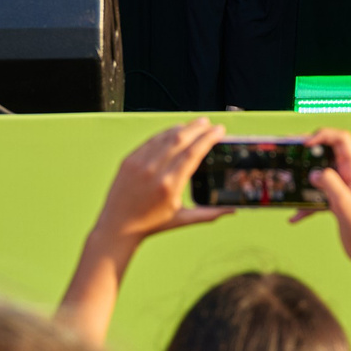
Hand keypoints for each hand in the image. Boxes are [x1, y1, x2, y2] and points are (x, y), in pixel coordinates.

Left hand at [90, 118, 234, 248]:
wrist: (117, 226)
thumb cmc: (151, 224)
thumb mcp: (182, 220)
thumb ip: (209, 213)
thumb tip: (233, 210)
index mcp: (170, 186)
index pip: (194, 153)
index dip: (208, 138)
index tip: (220, 130)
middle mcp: (154, 172)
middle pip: (180, 139)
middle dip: (198, 128)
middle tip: (210, 123)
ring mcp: (139, 164)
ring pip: (165, 136)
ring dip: (183, 128)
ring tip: (196, 124)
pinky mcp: (128, 161)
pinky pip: (150, 141)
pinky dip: (165, 133)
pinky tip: (175, 131)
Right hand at [297, 128, 350, 261]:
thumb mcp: (344, 202)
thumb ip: (329, 183)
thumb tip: (314, 173)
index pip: (342, 140)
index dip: (323, 135)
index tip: (305, 144)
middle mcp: (349, 175)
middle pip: (328, 154)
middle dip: (309, 153)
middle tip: (290, 153)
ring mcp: (342, 188)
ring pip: (320, 175)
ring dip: (304, 179)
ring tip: (288, 179)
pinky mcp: (336, 202)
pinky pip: (317, 197)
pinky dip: (305, 205)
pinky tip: (294, 217)